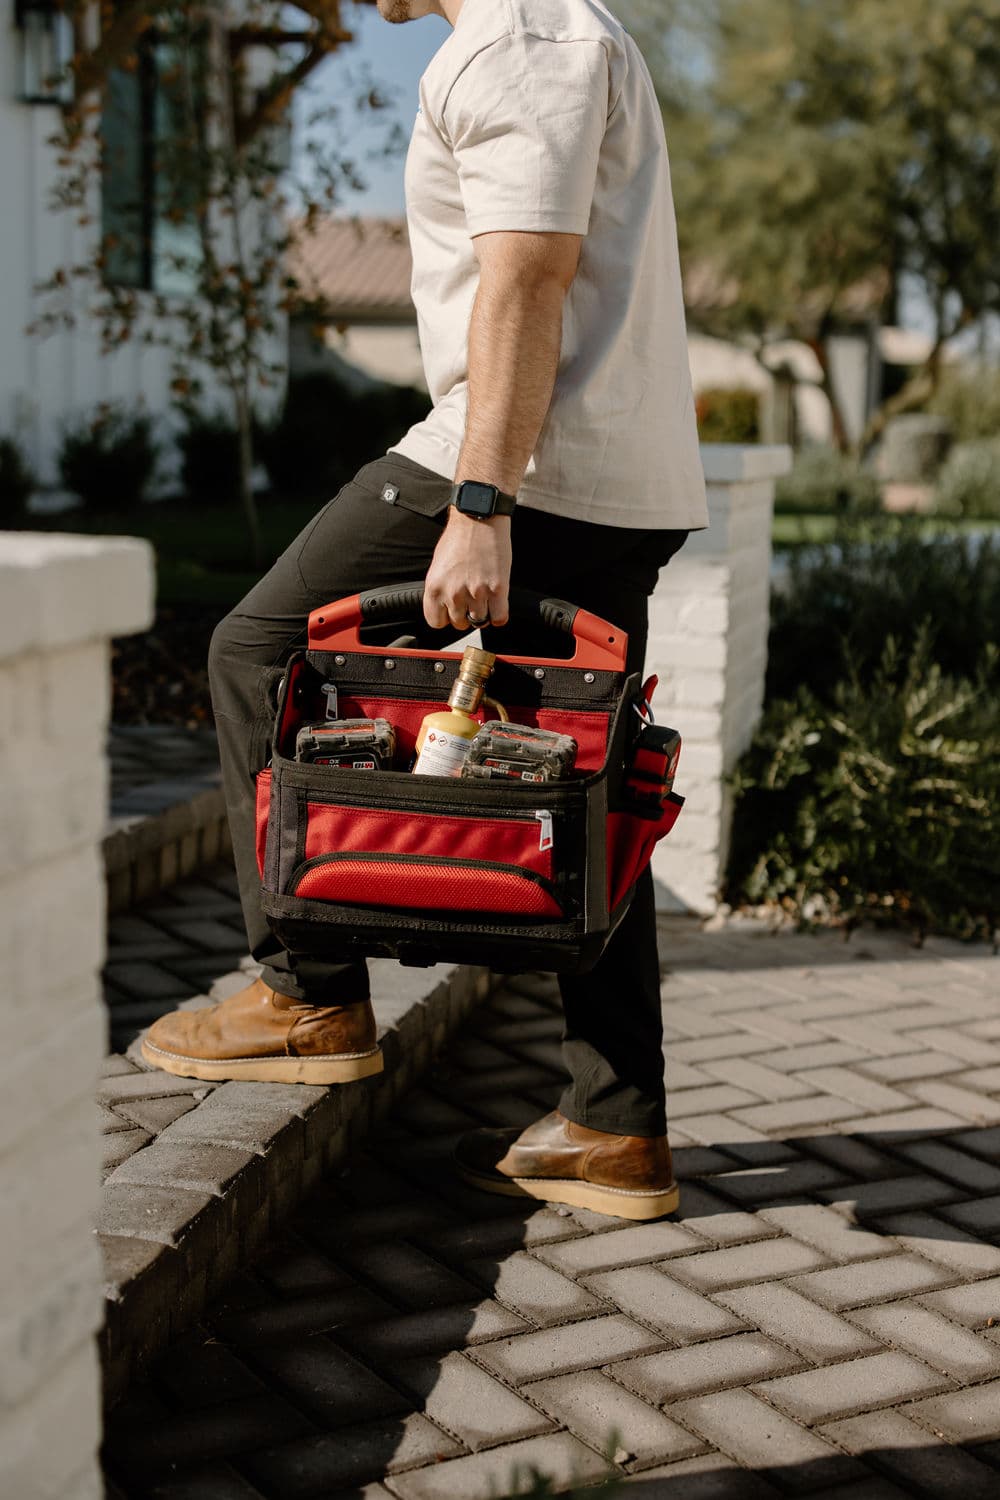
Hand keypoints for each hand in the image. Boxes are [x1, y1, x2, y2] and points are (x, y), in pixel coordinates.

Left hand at [423, 510, 511, 629]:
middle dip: (466, 614)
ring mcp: (477, 592)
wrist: (479, 517)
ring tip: (485, 598)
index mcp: (434, 587)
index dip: (445, 618)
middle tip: (472, 600)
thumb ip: (440, 588)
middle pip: (459, 624)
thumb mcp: (438, 565)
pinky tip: (498, 604)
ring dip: (484, 614)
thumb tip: (445, 605)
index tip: (452, 611)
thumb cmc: (459, 536)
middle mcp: (453, 593)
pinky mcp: (498, 589)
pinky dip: (499, 616)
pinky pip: (499, 618)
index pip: (436, 622)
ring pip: (479, 622)